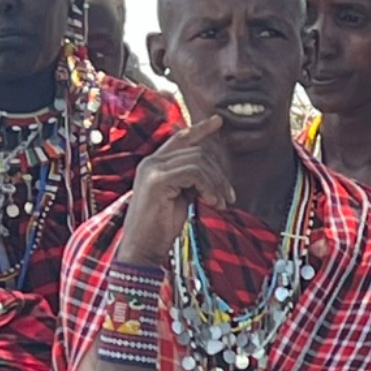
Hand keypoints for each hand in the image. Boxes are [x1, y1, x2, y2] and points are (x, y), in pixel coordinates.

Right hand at [116, 116, 231, 266]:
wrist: (141, 249)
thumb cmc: (160, 228)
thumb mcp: (179, 199)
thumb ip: (190, 182)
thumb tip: (212, 176)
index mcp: (154, 164)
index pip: (180, 138)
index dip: (200, 129)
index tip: (218, 121)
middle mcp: (151, 162)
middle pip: (197, 152)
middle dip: (218, 174)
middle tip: (228, 197)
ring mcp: (152, 169)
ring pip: (198, 161)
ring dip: (216, 183)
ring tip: (220, 204)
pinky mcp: (157, 181)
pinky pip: (193, 172)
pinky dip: (208, 186)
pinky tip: (210, 202)